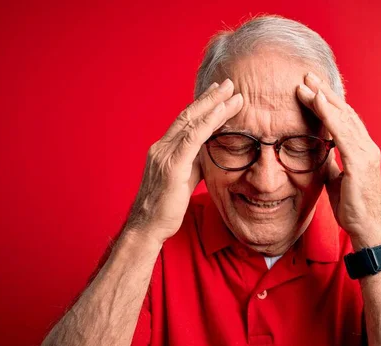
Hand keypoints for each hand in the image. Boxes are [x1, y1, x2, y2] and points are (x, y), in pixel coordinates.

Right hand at [127, 79, 242, 243]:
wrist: (149, 227)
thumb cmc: (167, 207)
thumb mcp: (184, 179)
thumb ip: (195, 162)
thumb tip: (210, 152)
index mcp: (164, 149)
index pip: (185, 122)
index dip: (202, 106)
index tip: (218, 93)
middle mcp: (162, 147)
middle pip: (189, 115)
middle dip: (209, 98)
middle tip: (228, 83)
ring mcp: (165, 154)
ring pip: (192, 122)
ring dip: (214, 105)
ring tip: (231, 92)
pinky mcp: (172, 166)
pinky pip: (193, 138)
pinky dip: (209, 122)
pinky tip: (221, 111)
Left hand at [297, 72, 380, 249]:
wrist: (366, 228)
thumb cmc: (352, 206)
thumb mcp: (337, 180)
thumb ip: (331, 163)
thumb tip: (320, 154)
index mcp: (362, 150)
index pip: (343, 120)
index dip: (328, 103)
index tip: (312, 89)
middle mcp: (367, 146)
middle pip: (344, 112)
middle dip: (324, 93)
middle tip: (307, 77)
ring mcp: (366, 152)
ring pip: (343, 117)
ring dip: (323, 98)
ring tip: (307, 84)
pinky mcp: (361, 161)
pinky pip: (342, 132)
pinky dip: (329, 114)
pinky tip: (317, 101)